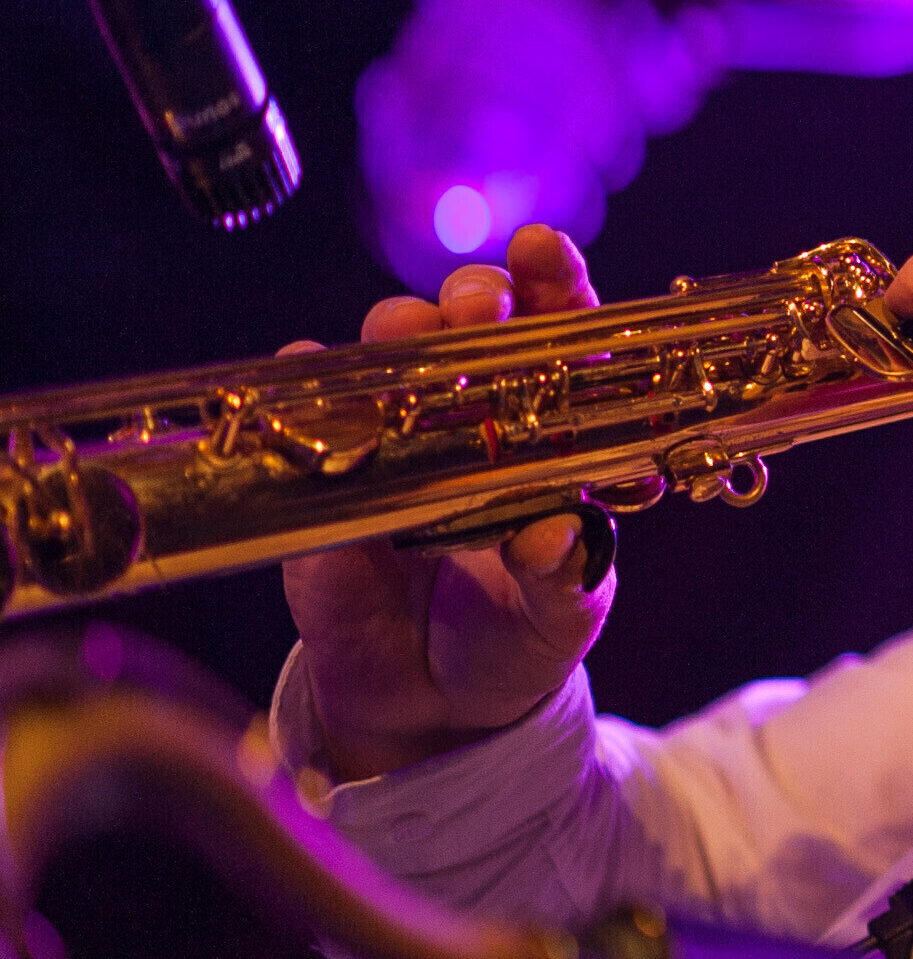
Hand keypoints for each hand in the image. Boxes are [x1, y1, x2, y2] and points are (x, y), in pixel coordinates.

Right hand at [281, 226, 617, 783]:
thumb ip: (564, 578)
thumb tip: (556, 539)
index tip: (543, 252)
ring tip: (411, 332)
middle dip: (473, 297)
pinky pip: (303, 416)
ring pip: (384, 354)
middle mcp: (471, 417)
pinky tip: (308, 373)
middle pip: (467, 326)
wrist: (433, 705)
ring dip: (396, 331)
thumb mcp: (560, 614)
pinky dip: (303, 387)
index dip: (552, 285)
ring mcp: (392, 440)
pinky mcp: (322, 482)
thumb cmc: (516, 636)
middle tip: (478, 303)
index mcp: (548, 431)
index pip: (557, 337)